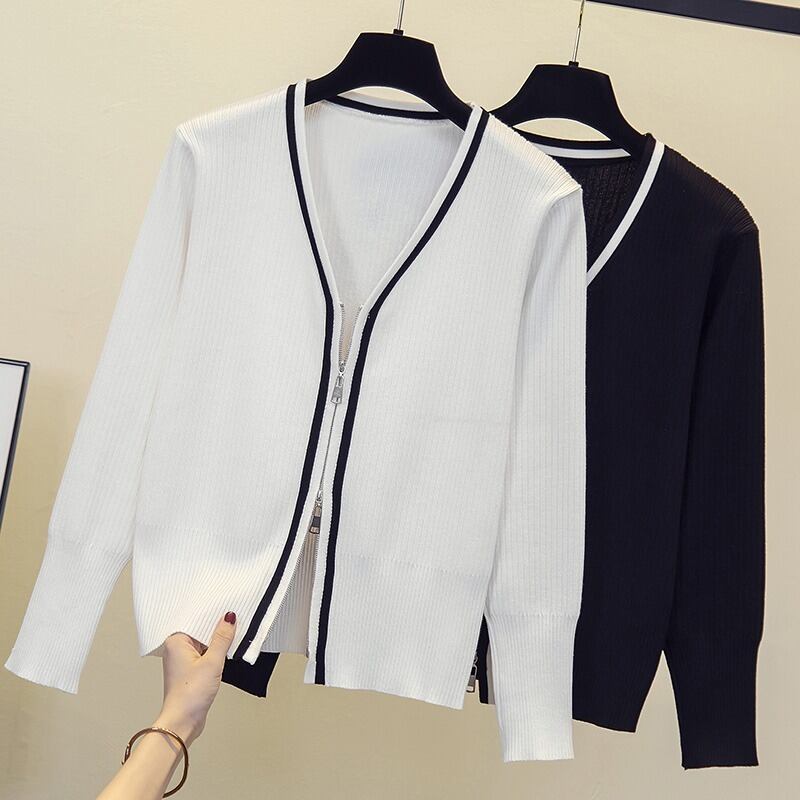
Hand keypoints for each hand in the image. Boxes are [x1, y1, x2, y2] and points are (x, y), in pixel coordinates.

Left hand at [153, 611, 236, 746]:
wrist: (183, 722)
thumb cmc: (191, 694)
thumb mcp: (212, 662)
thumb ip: (222, 638)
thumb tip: (229, 617)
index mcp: (176, 641)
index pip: (197, 619)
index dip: (214, 614)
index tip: (230, 607)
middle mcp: (176, 649)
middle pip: (201, 630)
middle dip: (217, 628)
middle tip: (237, 619)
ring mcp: (182, 661)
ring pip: (204, 643)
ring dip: (218, 642)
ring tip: (234, 634)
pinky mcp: (190, 671)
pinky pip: (204, 654)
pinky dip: (215, 652)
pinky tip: (227, 651)